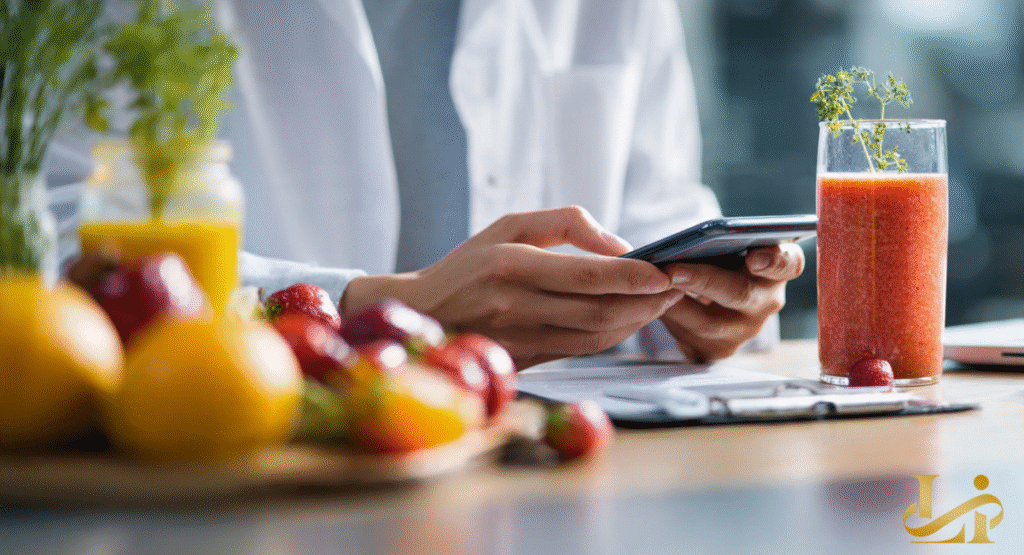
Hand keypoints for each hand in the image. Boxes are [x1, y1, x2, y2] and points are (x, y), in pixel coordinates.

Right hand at [342, 206, 684, 368]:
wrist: (424, 314)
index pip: (588, 275)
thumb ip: (566, 223)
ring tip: (662, 301)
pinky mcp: (526, 360)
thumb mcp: (509, 225)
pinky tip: (632, 319)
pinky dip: (614, 336)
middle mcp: (515, 305)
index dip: (634, 276)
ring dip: (637, 320)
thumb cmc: (470, 263)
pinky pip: (583, 349)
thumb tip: (618, 244)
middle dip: (647, 300)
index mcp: (510, 264)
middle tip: (677, 285)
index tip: (666, 269)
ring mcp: (521, 338)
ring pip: (596, 335)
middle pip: (599, 309)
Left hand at [658, 243, 805, 361]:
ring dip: (678, 305)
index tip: (754, 258)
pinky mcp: (721, 349)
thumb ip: (719, 241)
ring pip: (710, 323)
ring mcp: (746, 329)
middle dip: (704, 282)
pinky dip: (670, 321)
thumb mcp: (725, 246)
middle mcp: (768, 301)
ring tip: (654, 289)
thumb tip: (686, 243)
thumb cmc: (718, 260)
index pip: (787, 263)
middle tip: (673, 271)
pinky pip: (691, 340)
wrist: (707, 296)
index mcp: (778, 269)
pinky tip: (652, 306)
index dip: (773, 261)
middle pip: (740, 294)